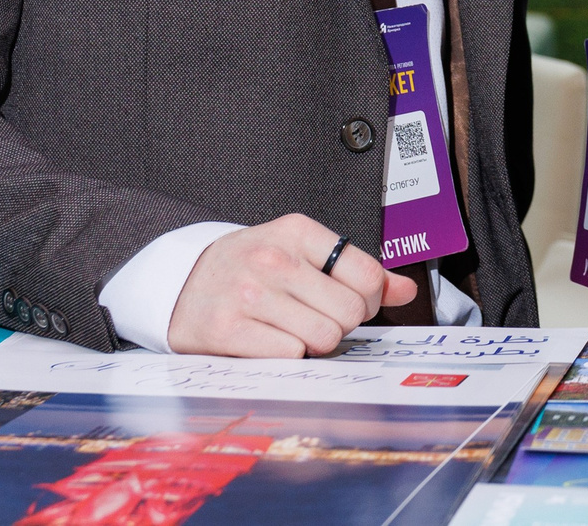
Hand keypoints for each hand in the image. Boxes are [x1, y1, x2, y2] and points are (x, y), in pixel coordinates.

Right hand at [165, 215, 415, 356]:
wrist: (181, 284)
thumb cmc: (250, 268)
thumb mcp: (301, 252)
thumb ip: (356, 270)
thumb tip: (407, 290)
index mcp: (297, 232)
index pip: (368, 274)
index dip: (371, 299)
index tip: (353, 303)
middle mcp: (273, 259)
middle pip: (350, 311)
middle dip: (344, 324)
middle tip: (322, 319)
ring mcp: (248, 294)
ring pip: (324, 336)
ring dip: (318, 343)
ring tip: (296, 329)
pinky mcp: (227, 330)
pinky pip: (290, 354)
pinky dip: (289, 354)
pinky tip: (272, 340)